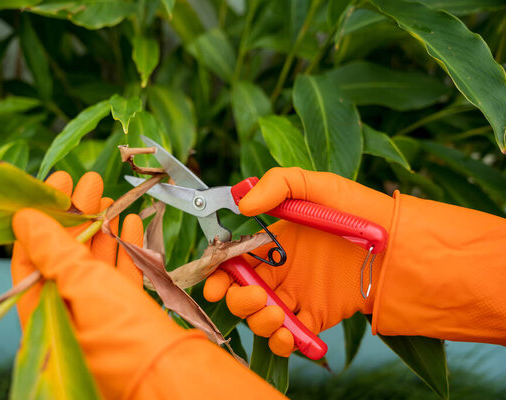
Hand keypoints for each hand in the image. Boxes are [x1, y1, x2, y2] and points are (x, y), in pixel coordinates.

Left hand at [11, 174, 200, 397]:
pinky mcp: (127, 311)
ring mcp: (99, 312)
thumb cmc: (119, 332)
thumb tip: (24, 219)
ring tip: (108, 197)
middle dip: (77, 215)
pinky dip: (125, 246)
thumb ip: (52, 249)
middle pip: (66, 254)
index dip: (42, 217)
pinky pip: (121, 273)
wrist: (170, 371)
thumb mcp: (80, 283)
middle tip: (88, 181)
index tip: (57, 183)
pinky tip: (129, 222)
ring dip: (102, 227)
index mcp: (44, 310)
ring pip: (96, 261)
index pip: (32, 255)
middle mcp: (68, 312)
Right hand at [204, 167, 395, 356]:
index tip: (216, 284)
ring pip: (262, 319)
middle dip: (238, 301)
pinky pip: (292, 337)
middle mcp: (281, 272)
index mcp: (273, 243)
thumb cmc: (360, 210)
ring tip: (278, 315)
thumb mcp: (319, 185)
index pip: (233, 262)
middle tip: (255, 295)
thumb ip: (279, 184)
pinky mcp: (318, 317)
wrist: (400, 244)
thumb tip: (241, 204)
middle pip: (242, 295)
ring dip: (259, 322)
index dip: (219, 276)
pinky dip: (283, 343)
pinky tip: (288, 335)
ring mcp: (298, 296)